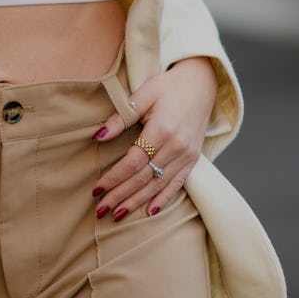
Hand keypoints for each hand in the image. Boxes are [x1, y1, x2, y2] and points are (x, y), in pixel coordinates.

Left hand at [91, 56, 217, 219]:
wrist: (201, 82)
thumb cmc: (169, 86)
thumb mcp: (143, 94)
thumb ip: (121, 116)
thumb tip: (98, 136)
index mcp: (162, 130)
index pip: (133, 162)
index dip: (114, 178)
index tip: (96, 189)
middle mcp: (177, 146)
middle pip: (143, 178)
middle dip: (120, 195)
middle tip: (100, 210)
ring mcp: (187, 155)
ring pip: (158, 185)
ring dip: (137, 202)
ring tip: (117, 215)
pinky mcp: (193, 159)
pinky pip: (177, 184)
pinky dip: (163, 199)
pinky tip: (149, 211)